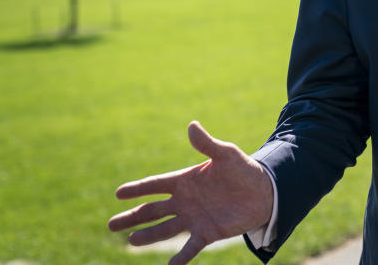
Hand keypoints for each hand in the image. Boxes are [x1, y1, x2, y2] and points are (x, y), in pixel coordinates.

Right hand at [108, 121, 273, 264]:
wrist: (265, 191)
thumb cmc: (244, 170)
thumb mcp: (226, 154)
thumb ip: (207, 144)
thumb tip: (192, 125)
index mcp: (185, 181)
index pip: (155, 185)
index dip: (137, 189)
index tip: (118, 193)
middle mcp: (185, 201)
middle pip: (152, 210)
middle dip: (132, 217)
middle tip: (111, 224)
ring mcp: (194, 218)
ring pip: (165, 229)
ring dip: (148, 236)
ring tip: (131, 240)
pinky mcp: (207, 233)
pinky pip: (190, 247)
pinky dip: (180, 257)